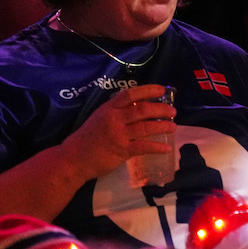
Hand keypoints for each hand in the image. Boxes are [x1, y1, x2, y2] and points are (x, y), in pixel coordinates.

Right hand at [58, 84, 176, 181]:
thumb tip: (139, 106)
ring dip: (163, 126)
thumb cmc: (88, 138)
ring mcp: (119, 135)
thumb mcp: (100, 117)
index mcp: (109, 109)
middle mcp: (114, 119)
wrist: (74, 158)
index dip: (148, 90)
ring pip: (146, 127)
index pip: (130, 94)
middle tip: (173, 111)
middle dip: (161, 109)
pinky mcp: (122, 150)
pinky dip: (157, 147)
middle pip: (142, 110)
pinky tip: (167, 148)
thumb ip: (117, 112)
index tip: (162, 90)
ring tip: (173, 127)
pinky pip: (144, 147)